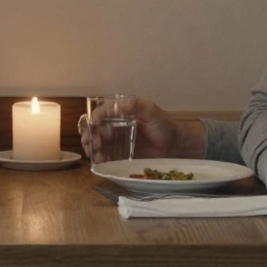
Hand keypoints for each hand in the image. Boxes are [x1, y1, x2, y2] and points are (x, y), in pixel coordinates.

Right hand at [79, 97, 204, 160]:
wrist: (176, 146)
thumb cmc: (165, 125)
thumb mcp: (151, 111)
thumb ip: (135, 105)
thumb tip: (115, 105)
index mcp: (120, 112)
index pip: (101, 113)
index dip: (94, 119)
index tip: (93, 125)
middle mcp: (115, 125)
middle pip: (95, 129)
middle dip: (90, 136)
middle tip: (93, 144)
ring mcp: (117, 141)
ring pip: (97, 143)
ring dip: (92, 148)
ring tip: (96, 155)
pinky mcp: (120, 155)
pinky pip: (106, 156)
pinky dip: (100, 159)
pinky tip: (100, 161)